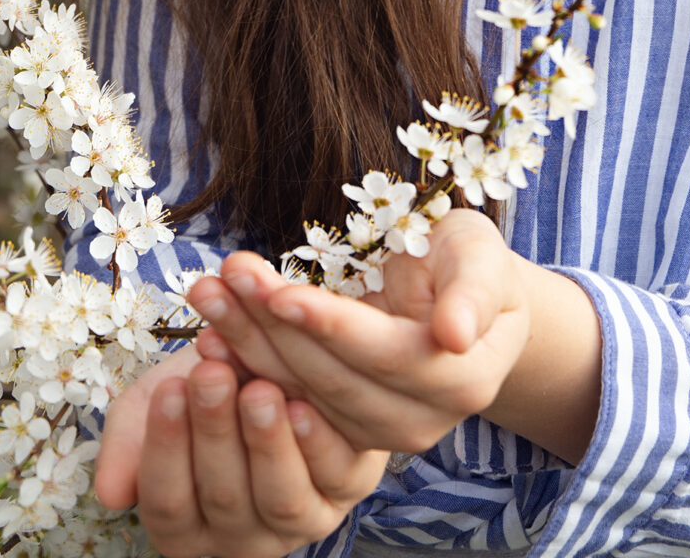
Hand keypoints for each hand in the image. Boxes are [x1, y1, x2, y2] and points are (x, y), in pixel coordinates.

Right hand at [93, 339, 388, 556]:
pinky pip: (334, 477)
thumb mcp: (155, 404)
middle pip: (223, 497)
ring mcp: (298, 521)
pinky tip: (304, 404)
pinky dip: (318, 442)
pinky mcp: (347, 490)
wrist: (274, 357)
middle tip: (210, 376)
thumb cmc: (206, 383)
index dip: (165, 448)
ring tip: (257, 389)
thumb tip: (110, 493)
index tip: (167, 390)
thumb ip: (129, 444)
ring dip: (267, 442)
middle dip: (215, 432)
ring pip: (281, 496)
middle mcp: (241, 540)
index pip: (167, 502)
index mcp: (185, 528)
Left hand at [188, 209, 600, 467]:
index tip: (279, 293)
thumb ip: (473, 291)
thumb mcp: (480, 255)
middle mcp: (420, 421)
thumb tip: (454, 334)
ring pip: (301, 393)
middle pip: (333, 380)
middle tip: (225, 277)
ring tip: (208, 293)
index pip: (384, 354)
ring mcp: (379, 434)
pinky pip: (288, 399)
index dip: (330, 326)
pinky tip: (212, 331)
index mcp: (463, 381)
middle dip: (273, 326)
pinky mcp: (343, 431)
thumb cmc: (469, 263)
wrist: (461, 300)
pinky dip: (248, 363)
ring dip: (248, 343)